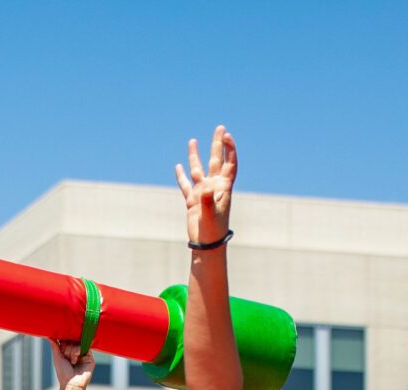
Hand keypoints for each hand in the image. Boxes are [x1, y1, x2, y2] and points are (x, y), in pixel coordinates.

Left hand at [51, 339, 97, 387]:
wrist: (71, 383)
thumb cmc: (63, 372)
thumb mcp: (57, 357)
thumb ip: (54, 345)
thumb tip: (48, 335)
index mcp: (68, 351)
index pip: (67, 339)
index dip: (64, 340)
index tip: (61, 343)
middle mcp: (76, 351)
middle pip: (72, 340)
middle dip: (67, 347)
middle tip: (65, 356)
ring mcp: (84, 354)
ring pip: (78, 343)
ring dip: (71, 351)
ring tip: (71, 361)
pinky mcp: (90, 357)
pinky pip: (85, 346)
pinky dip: (78, 351)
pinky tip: (75, 360)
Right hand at [175, 126, 235, 244]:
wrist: (207, 243)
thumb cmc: (213, 230)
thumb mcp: (211, 215)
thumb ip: (208, 200)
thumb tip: (205, 188)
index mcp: (223, 187)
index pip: (229, 162)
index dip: (229, 148)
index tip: (226, 136)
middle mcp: (214, 186)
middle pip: (216, 160)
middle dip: (218, 144)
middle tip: (220, 128)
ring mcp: (202, 192)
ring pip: (198, 169)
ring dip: (195, 155)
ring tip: (193, 140)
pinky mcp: (192, 200)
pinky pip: (185, 184)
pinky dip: (181, 175)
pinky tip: (178, 166)